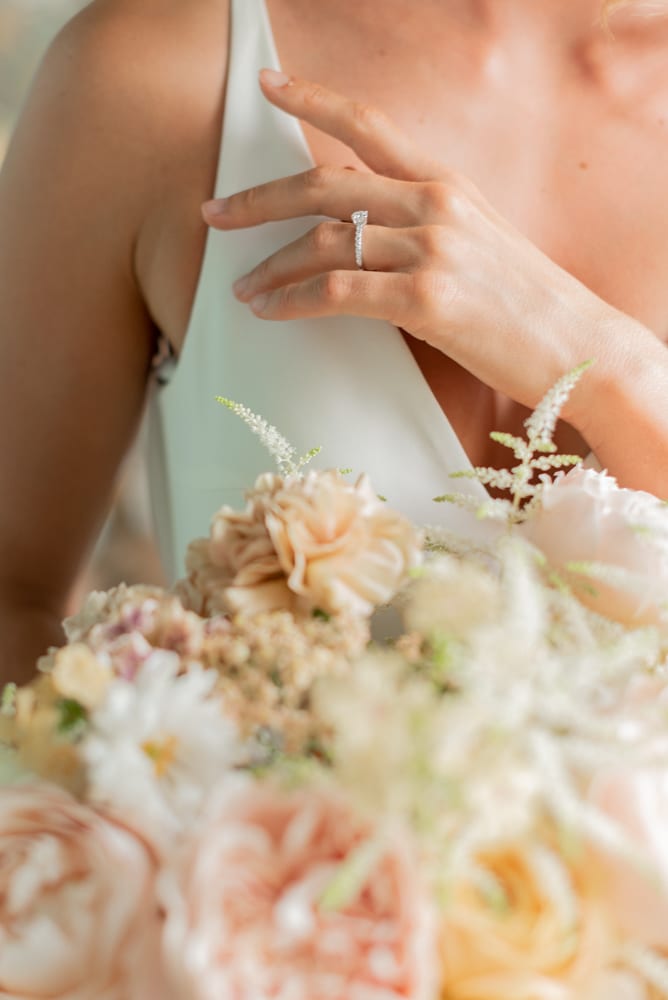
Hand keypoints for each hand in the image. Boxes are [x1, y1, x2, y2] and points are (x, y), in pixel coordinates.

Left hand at [202, 70, 625, 414]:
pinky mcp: (425, 299)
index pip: (368, 127)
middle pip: (324, 186)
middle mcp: (435, 203)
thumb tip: (363, 237)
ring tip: (242, 287)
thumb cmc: (526, 303)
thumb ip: (423, 227)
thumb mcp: (479, 242)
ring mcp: (431, 249)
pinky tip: (271, 313)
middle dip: (257, 200)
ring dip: (269, 267)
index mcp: (446, 182)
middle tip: (214, 215)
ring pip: (322, 242)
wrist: (580, 346)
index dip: (312, 100)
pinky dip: (292, 301)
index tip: (266, 86)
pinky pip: (336, 290)